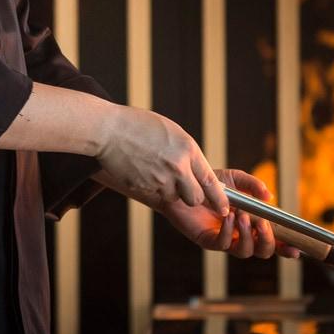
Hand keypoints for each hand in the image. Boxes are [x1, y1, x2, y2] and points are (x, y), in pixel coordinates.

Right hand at [94, 106, 229, 213]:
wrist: (109, 130)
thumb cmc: (139, 125)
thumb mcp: (172, 132)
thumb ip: (187, 152)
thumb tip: (197, 170)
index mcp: (188, 150)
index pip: (211, 181)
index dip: (219, 198)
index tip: (224, 208)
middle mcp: (177, 168)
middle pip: (195, 198)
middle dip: (192, 197)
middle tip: (185, 188)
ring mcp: (159, 180)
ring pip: (174, 198)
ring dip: (170, 191)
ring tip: (156, 171)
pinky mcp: (143, 188)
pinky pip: (155, 196)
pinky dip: (153, 189)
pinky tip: (144, 172)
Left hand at [158, 169, 300, 259]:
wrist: (184, 184)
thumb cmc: (210, 183)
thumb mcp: (236, 179)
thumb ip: (254, 186)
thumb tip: (270, 198)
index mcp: (252, 222)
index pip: (274, 239)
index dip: (286, 247)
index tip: (297, 249)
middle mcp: (241, 234)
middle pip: (263, 251)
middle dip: (267, 240)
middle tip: (262, 224)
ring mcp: (225, 240)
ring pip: (245, 251)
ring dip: (247, 235)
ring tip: (242, 216)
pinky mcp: (208, 240)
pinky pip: (223, 245)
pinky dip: (228, 232)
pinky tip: (227, 217)